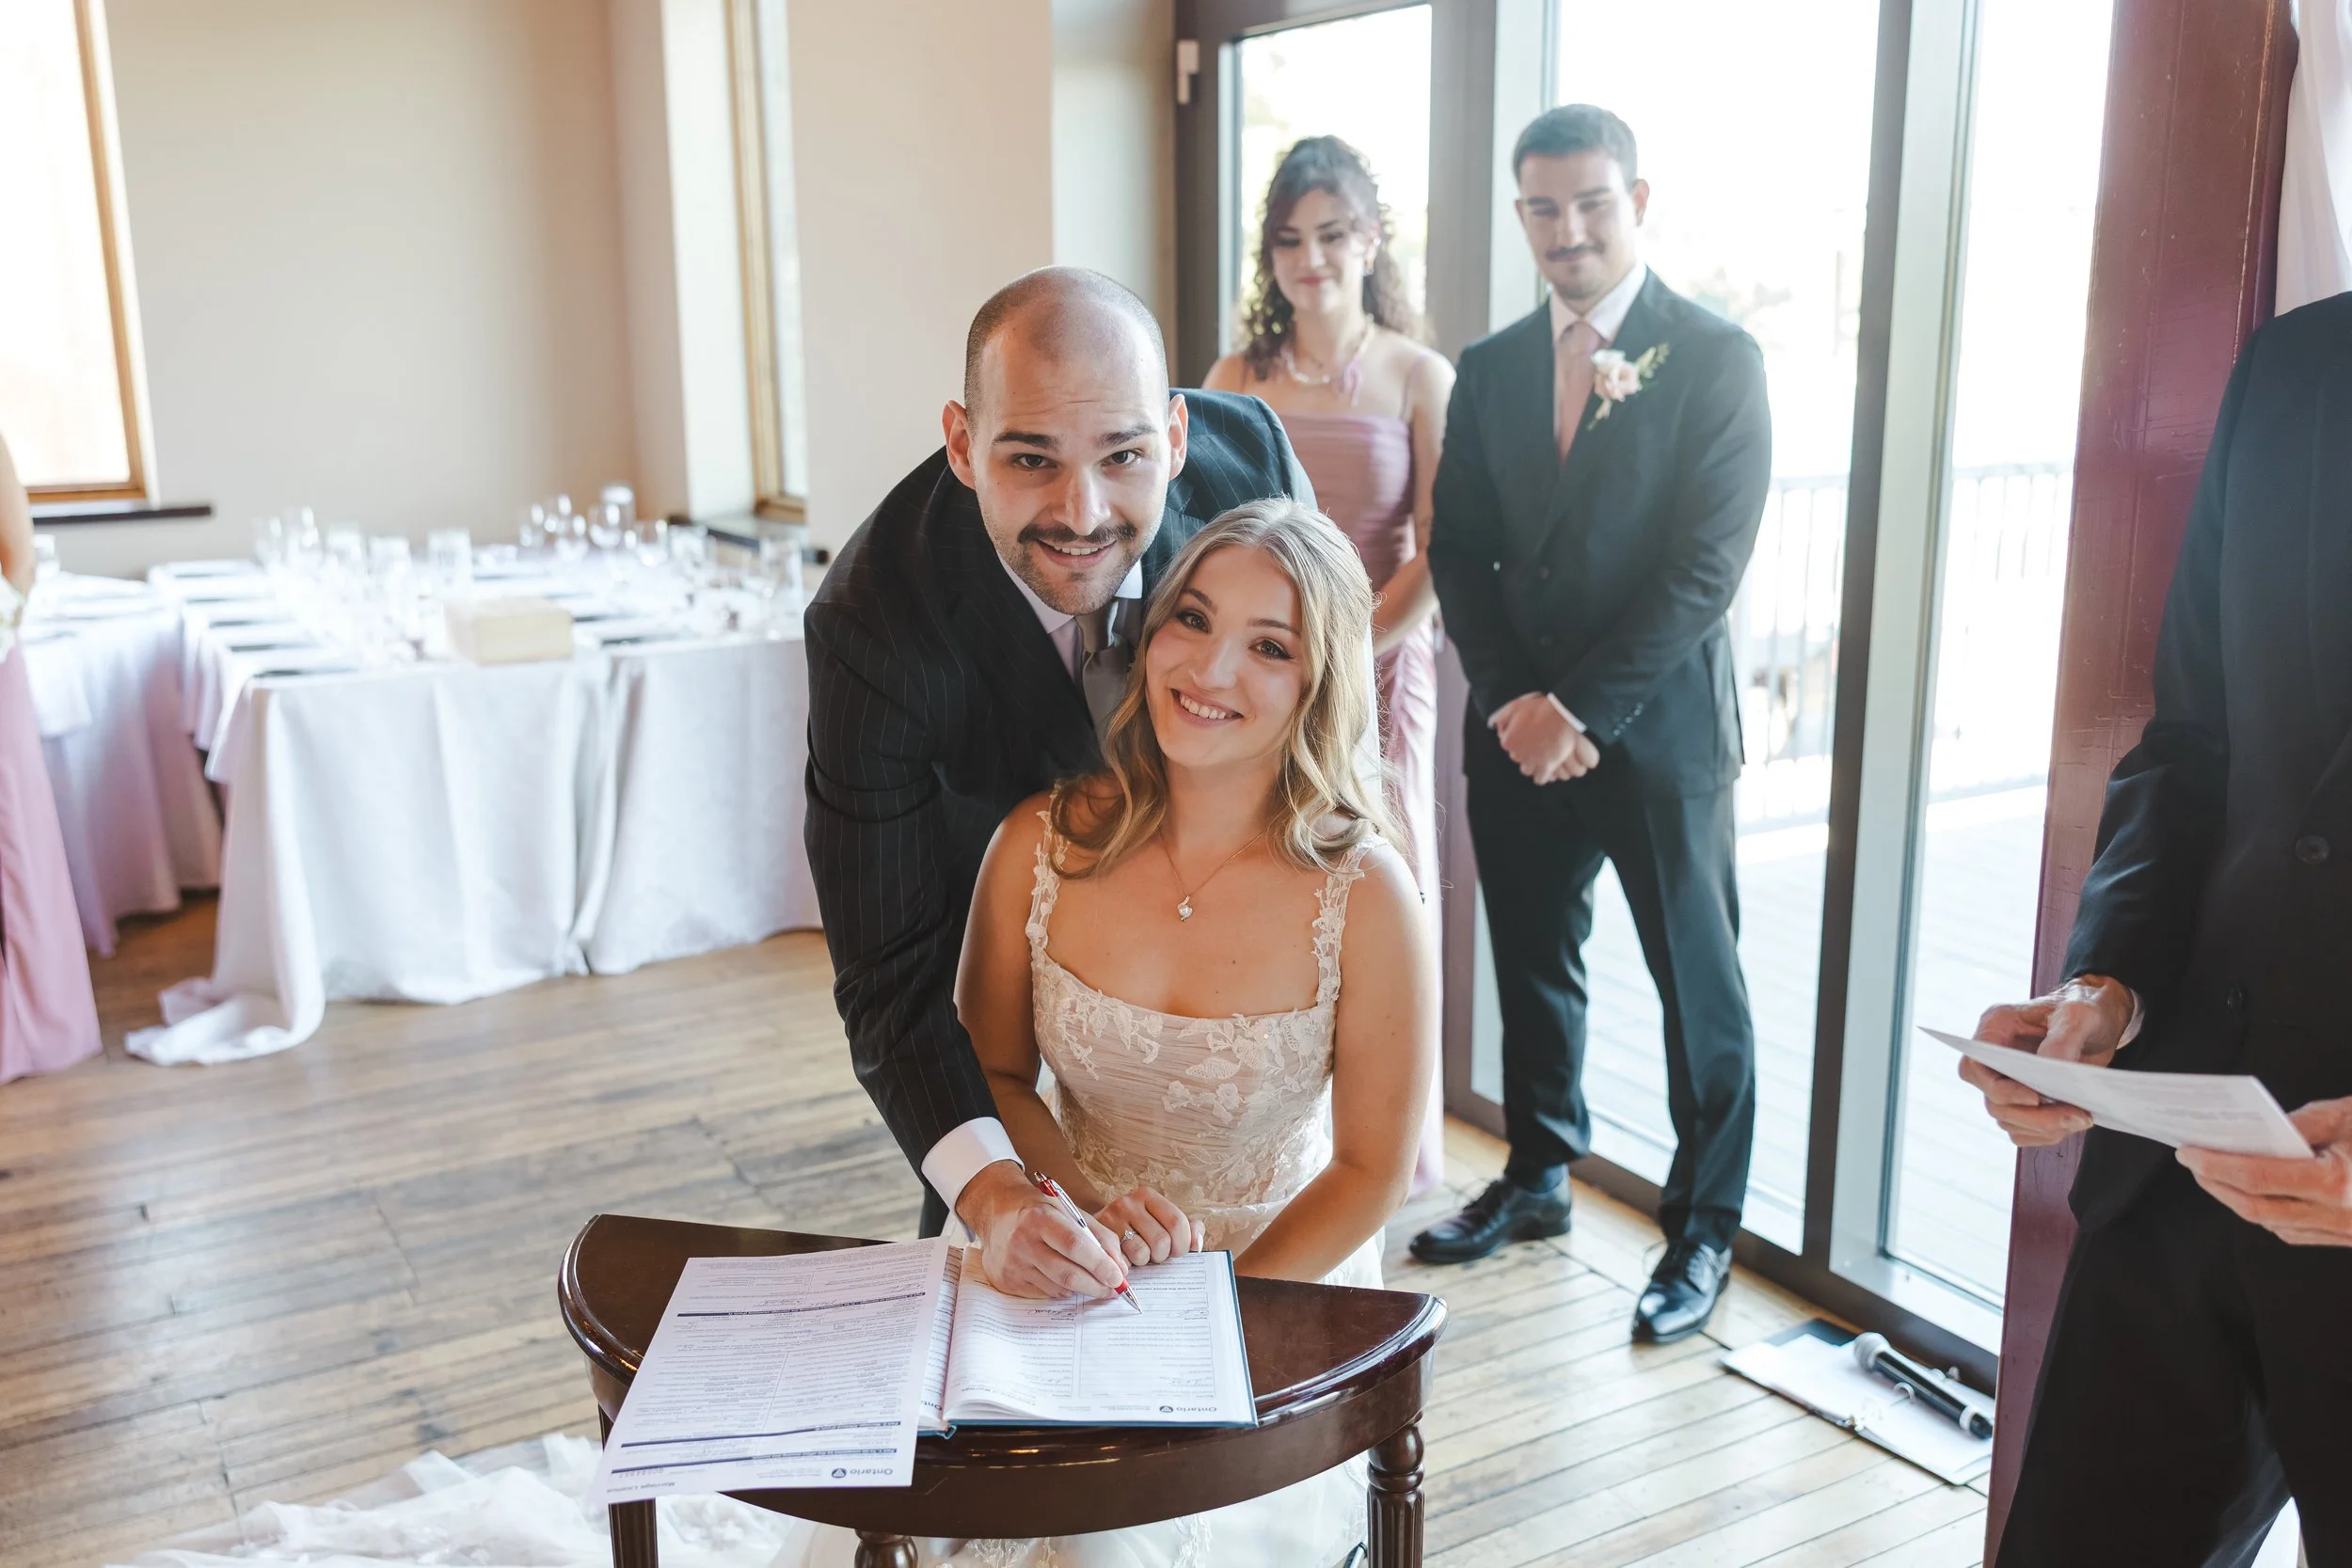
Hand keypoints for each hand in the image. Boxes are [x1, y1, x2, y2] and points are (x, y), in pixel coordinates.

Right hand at [954, 1161, 1127, 1298]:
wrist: (996, 1211)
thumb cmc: (1039, 1210)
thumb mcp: (1069, 1210)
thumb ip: (1098, 1235)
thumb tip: (1119, 1268)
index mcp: (1039, 1218)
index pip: (1075, 1245)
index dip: (1100, 1264)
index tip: (1118, 1277)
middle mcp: (1022, 1241)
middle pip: (1067, 1274)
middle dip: (1097, 1286)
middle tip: (1114, 1289)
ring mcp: (1012, 1264)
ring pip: (1058, 1288)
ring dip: (1082, 1289)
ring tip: (1091, 1281)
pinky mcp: (1006, 1281)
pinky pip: (1044, 1294)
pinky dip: (1061, 1289)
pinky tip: (1063, 1277)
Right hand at [1094, 1186, 1206, 1266]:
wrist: (1096, 1229)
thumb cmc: (1137, 1228)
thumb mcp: (1162, 1222)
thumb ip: (1186, 1229)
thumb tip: (1197, 1244)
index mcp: (1147, 1195)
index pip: (1177, 1222)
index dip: (1182, 1243)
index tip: (1177, 1250)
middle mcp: (1128, 1203)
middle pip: (1161, 1241)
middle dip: (1164, 1256)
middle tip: (1157, 1255)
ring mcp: (1111, 1220)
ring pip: (1142, 1253)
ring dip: (1145, 1262)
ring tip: (1141, 1255)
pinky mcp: (1099, 1241)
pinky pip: (1123, 1263)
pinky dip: (1129, 1266)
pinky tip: (1126, 1258)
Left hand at [1491, 693, 1598, 783]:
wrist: (1562, 715)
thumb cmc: (1540, 709)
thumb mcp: (1515, 706)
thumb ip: (1501, 717)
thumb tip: (1492, 725)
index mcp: (1508, 741)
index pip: (1508, 745)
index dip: (1516, 739)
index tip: (1525, 734)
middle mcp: (1518, 754)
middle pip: (1517, 758)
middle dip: (1524, 752)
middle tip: (1534, 744)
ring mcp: (1532, 761)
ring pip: (1527, 770)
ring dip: (1531, 765)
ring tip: (1539, 757)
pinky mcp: (1547, 766)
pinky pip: (1540, 779)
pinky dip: (1542, 775)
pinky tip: (1546, 769)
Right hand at [1958, 977, 2133, 1146]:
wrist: (2103, 1019)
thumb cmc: (2086, 1006)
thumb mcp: (2079, 1014)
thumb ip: (2062, 1041)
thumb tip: (2050, 1073)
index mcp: (1995, 1028)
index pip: (1975, 1067)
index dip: (1999, 1089)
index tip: (2036, 1097)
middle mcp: (1995, 1058)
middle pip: (1994, 1102)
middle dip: (2034, 1116)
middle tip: (2077, 1116)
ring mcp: (2007, 1081)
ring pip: (2008, 1120)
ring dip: (2044, 1127)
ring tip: (2081, 1117)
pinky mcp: (2024, 1099)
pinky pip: (2022, 1130)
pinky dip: (2046, 1133)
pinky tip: (2071, 1121)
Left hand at [2180, 1097, 2351, 1245]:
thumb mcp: (2344, 1116)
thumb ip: (2297, 1124)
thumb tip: (2251, 1131)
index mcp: (2335, 1181)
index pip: (2257, 1177)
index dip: (2215, 1165)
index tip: (2188, 1151)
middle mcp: (2337, 1215)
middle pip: (2256, 1207)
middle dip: (2216, 1183)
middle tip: (2193, 1161)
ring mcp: (2341, 1232)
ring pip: (2272, 1223)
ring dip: (2237, 1199)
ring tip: (2216, 1173)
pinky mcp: (2344, 1238)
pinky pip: (2292, 1231)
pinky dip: (2266, 1211)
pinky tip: (2252, 1191)